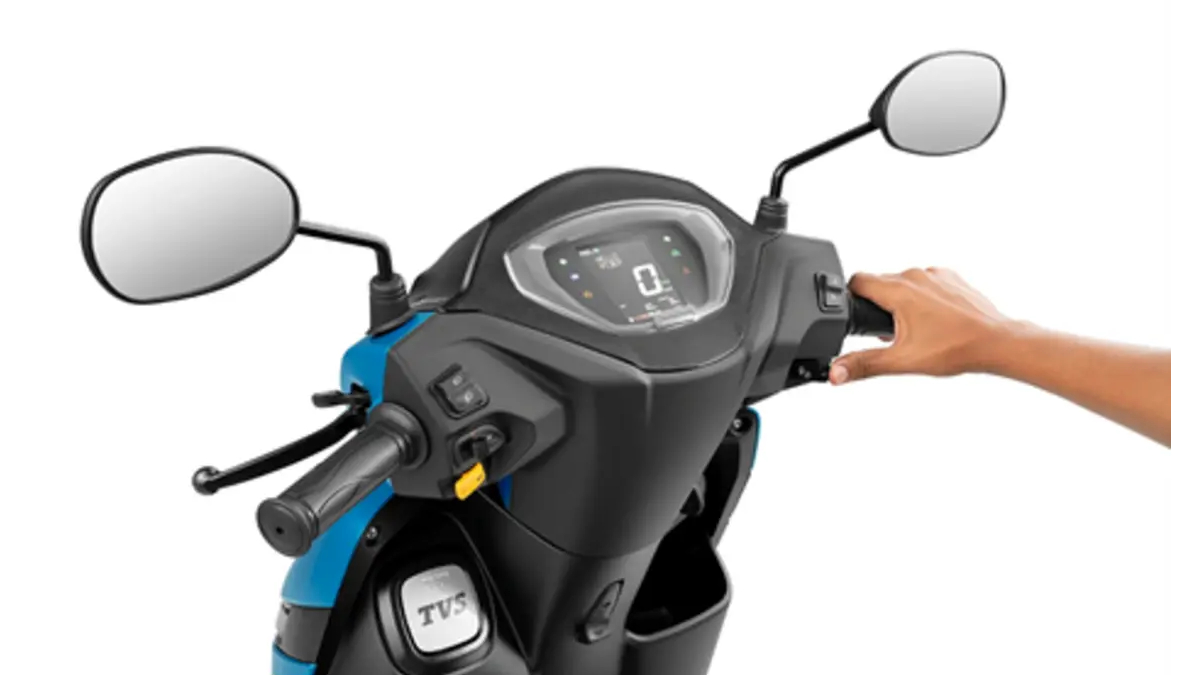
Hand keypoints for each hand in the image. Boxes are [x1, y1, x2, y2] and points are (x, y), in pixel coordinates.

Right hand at [831, 268, 1015, 384]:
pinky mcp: (951, 278)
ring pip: (903, 283)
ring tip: (915, 330)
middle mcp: (915, 275)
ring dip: (901, 303)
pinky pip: (925, 283)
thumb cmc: (956, 349)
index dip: (851, 299)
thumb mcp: (902, 360)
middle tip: (891, 334)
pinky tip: (933, 321)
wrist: (996, 342)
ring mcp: (935, 274)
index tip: (857, 317)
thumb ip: (864, 364)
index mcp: (899, 290)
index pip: (857, 281)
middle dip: (878, 307)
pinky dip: (923, 299)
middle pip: (880, 284)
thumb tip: (835, 372)